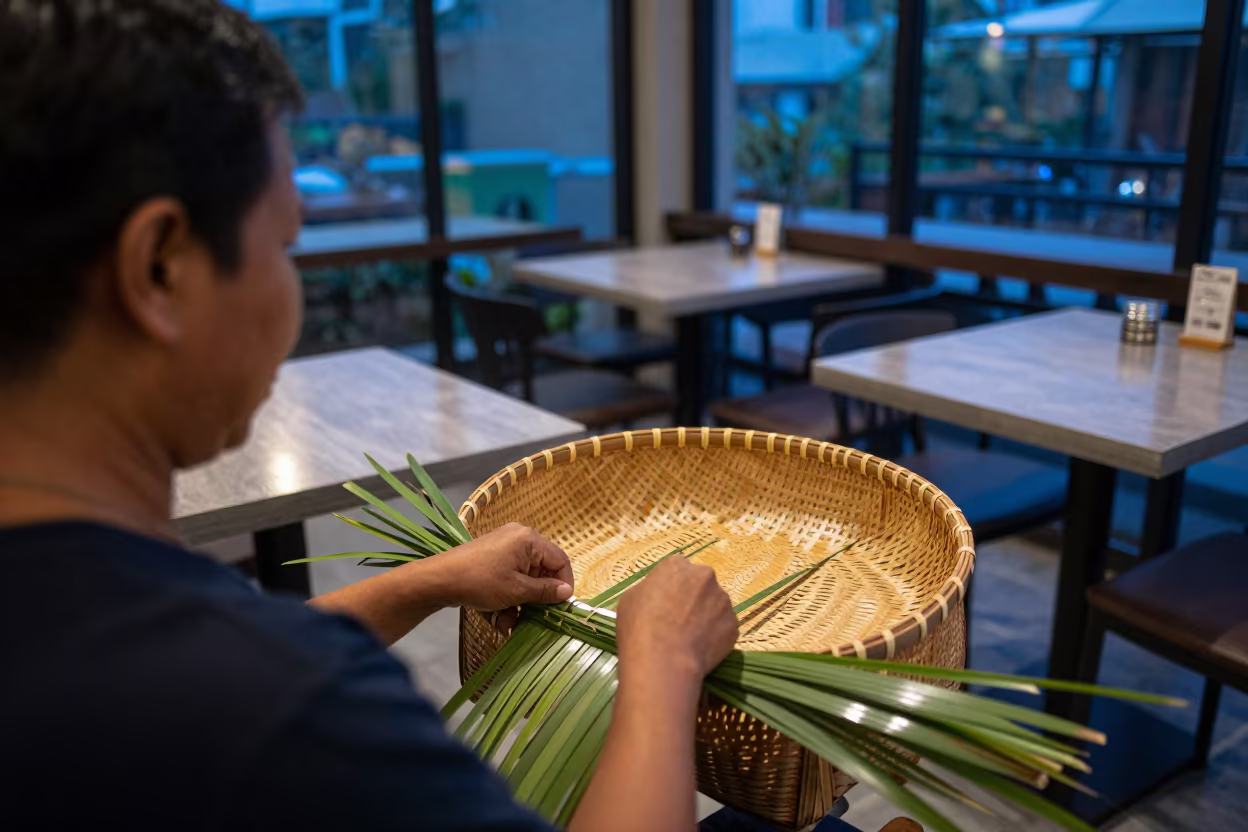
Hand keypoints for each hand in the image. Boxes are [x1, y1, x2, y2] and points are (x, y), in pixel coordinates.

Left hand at [432, 523, 573, 630]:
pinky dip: (507, 596)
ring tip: (507, 623)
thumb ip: (545, 591)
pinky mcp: (491, 556)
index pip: (560, 561)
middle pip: (541, 571)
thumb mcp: (517, 590)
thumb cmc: (481, 582)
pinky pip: (509, 576)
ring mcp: (503, 546)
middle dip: (535, 599)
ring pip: (523, 578)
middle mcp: (519, 537)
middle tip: (532, 618)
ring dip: (519, 603)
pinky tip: (497, 616)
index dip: (564, 584)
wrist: (439, 579)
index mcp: (529, 539)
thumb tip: (567, 592)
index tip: (560, 606)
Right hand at [615, 556, 737, 681]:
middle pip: (700, 583)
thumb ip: (650, 590)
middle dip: (692, 597)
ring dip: (706, 616)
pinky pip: (723, 627)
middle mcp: (705, 576)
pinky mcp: (734, 625)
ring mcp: (723, 600)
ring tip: (690, 638)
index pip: (677, 569)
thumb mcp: (630, 599)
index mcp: (677, 565)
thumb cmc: (639, 627)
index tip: (665, 602)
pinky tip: (700, 649)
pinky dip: (715, 636)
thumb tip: (659, 597)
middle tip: (679, 620)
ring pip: (715, 605)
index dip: (670, 587)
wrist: (664, 661)